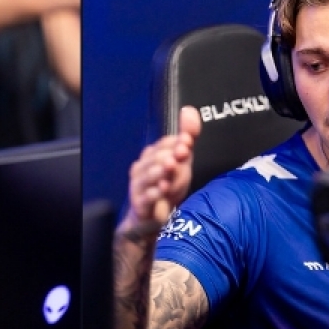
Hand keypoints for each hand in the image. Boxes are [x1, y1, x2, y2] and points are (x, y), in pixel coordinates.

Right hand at [124, 106, 201, 234]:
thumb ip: (187, 135)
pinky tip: (161, 190)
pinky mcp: (140, 205)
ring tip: (170, 166)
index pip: (163, 144)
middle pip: (155, 158)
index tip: (188, 141)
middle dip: (170, 154)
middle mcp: (142, 168)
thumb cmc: (166, 186)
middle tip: (183, 153)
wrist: (152, 218)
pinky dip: (153, 193)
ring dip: (159, 171)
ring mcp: (139, 186)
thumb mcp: (181, 160)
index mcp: (152, 155)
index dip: (176, 142)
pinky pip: (145, 198)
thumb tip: (189, 110)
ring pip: (147, 176)